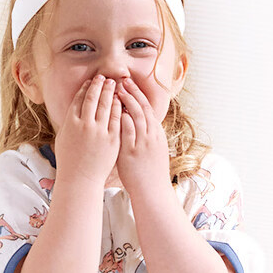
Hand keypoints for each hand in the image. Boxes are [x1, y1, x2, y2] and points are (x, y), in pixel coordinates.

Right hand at [55, 75, 121, 186]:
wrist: (80, 180)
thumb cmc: (70, 161)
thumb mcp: (64, 138)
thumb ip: (69, 121)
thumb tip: (74, 107)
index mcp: (71, 123)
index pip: (79, 99)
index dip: (85, 88)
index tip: (90, 81)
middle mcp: (84, 125)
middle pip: (93, 98)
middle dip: (98, 85)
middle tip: (103, 77)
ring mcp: (99, 132)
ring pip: (105, 105)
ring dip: (109, 92)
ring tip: (113, 84)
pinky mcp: (112, 139)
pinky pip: (116, 118)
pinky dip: (118, 107)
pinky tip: (120, 100)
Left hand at [114, 78, 170, 196]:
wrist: (152, 191)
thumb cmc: (149, 172)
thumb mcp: (151, 150)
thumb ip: (143, 136)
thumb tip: (134, 123)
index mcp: (156, 134)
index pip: (147, 108)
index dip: (138, 95)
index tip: (128, 84)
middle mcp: (151, 136)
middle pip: (142, 108)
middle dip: (132, 93)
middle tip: (122, 80)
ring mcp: (143, 143)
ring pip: (137, 116)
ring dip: (127, 102)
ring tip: (117, 90)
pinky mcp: (133, 152)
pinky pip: (129, 132)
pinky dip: (124, 119)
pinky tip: (116, 110)